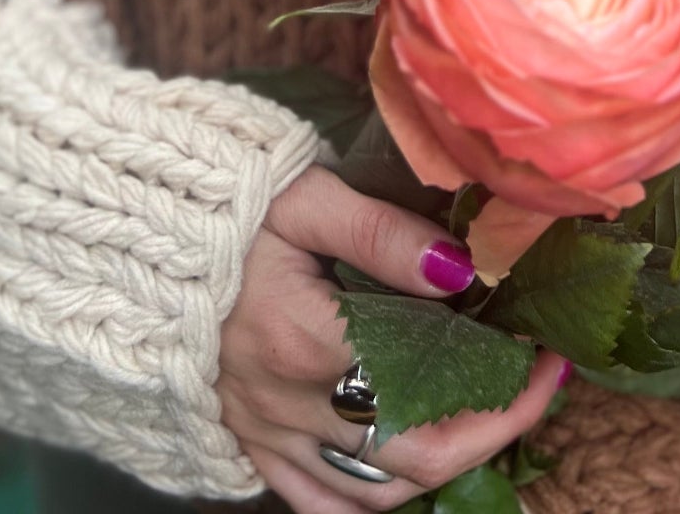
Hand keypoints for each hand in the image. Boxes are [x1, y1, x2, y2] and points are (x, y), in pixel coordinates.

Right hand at [217, 165, 566, 511]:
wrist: (132, 239)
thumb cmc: (228, 207)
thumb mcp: (306, 197)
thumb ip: (384, 233)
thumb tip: (461, 270)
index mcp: (307, 340)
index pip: (432, 392)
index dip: (504, 388)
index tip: (547, 357)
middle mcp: (288, 404)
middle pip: (415, 459)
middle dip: (492, 434)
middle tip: (534, 391)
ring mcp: (265, 433)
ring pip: (374, 494)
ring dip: (441, 468)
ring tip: (485, 420)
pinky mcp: (247, 444)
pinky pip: (318, 504)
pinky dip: (372, 499)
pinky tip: (406, 465)